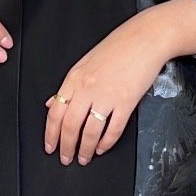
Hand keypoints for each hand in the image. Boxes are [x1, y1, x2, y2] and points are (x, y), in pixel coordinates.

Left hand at [44, 12, 175, 164]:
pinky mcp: (127, 101)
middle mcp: (88, 88)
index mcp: (75, 78)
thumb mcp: (86, 62)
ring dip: (85, 149)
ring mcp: (107, 95)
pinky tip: (103, 147)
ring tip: (84, 157)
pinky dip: (107, 142)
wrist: (146, 38)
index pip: (55, 112)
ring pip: (90, 131)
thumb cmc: (119, 47)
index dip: (50, 134)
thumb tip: (52, 103)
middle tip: (65, 158)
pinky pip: (113, 129)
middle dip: (66, 147)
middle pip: (70, 126)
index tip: (50, 146)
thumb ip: (70, 86)